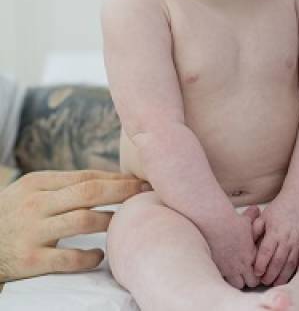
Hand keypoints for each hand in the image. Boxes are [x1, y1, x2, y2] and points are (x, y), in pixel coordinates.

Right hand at [0, 170, 147, 281]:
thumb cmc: (12, 215)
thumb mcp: (30, 192)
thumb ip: (63, 185)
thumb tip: (112, 181)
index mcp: (37, 183)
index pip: (86, 177)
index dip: (118, 179)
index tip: (141, 180)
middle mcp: (36, 204)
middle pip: (90, 193)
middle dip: (123, 192)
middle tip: (146, 193)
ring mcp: (33, 232)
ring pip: (83, 221)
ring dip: (111, 222)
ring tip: (126, 224)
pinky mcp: (30, 260)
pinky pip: (68, 258)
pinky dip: (89, 257)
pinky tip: (100, 255)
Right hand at [205, 207, 260, 288]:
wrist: (215, 224)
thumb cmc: (232, 221)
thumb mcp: (247, 219)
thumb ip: (254, 218)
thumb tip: (256, 209)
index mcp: (252, 255)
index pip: (260, 274)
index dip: (259, 274)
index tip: (257, 270)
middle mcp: (242, 265)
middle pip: (251, 283)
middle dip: (251, 280)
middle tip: (249, 274)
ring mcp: (229, 269)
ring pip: (237, 284)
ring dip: (238, 280)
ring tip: (237, 274)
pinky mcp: (217, 268)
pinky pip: (224, 280)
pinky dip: (226, 277)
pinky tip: (225, 271)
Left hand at [254, 196, 298, 285]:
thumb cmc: (282, 206)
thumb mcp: (265, 215)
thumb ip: (255, 229)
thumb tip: (246, 243)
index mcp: (274, 231)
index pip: (265, 252)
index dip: (260, 265)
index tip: (256, 274)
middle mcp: (287, 238)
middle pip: (277, 261)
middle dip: (270, 275)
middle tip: (264, 283)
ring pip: (291, 263)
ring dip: (283, 275)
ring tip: (276, 283)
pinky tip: (296, 277)